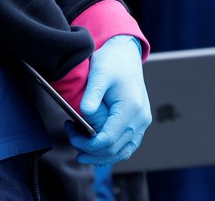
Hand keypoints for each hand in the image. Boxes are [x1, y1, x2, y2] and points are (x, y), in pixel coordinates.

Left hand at [65, 35, 151, 165]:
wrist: (126, 57)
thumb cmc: (112, 63)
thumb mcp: (99, 73)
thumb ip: (92, 94)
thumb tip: (84, 112)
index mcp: (131, 107)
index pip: (108, 139)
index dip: (88, 145)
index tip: (72, 136)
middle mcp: (140, 118)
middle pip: (115, 149)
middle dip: (91, 150)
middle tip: (73, 138)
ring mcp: (142, 122)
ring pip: (123, 152)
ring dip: (102, 156)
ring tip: (82, 151)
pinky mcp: (140, 123)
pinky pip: (128, 145)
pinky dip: (113, 151)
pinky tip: (98, 150)